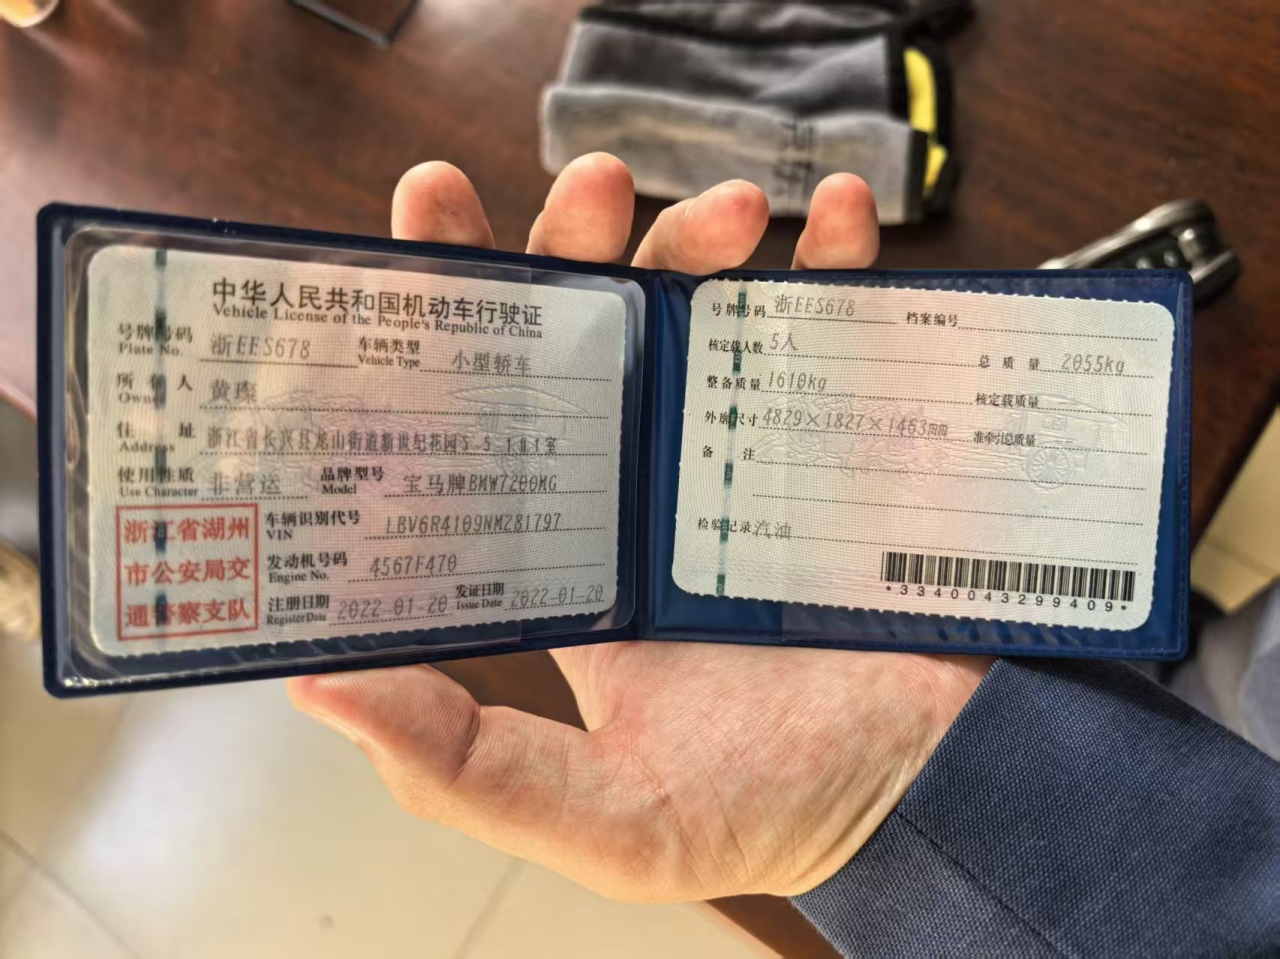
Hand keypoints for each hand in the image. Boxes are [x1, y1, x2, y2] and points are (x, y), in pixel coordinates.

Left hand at [288, 155, 991, 901]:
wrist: (944, 793)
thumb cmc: (775, 810)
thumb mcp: (604, 817)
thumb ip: (465, 767)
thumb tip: (322, 688)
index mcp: (574, 551)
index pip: (481, 424)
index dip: (444, 328)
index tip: (426, 234)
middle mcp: (645, 485)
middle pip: (586, 337)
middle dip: (573, 248)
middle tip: (588, 197)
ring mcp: (746, 450)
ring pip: (700, 309)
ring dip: (697, 238)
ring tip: (730, 216)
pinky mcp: (846, 434)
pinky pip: (833, 324)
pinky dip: (834, 261)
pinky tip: (833, 218)